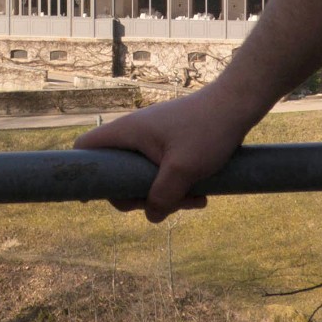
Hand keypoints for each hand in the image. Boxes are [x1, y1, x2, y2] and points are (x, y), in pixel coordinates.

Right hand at [74, 83, 266, 222]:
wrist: (237, 104)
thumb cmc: (207, 130)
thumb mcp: (182, 170)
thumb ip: (162, 197)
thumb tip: (151, 216)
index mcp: (127, 132)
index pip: (86, 147)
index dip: (84, 173)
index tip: (94, 197)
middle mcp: (135, 134)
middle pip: (118, 174)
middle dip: (139, 197)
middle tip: (165, 204)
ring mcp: (153, 139)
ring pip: (145, 177)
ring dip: (166, 195)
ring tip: (196, 200)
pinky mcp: (171, 144)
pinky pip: (164, 171)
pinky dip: (178, 185)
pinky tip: (201, 194)